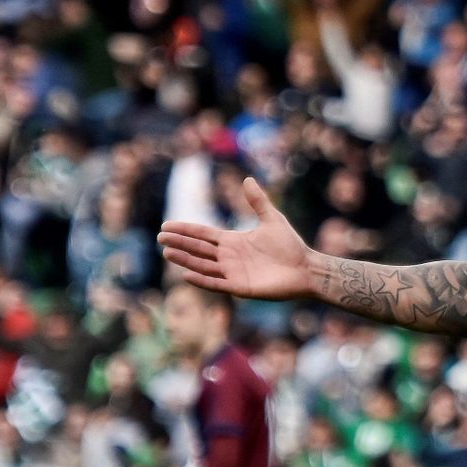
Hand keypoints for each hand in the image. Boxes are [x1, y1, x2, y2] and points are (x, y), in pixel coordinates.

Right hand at [159, 178, 315, 300]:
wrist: (306, 268)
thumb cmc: (291, 245)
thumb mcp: (272, 219)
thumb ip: (258, 201)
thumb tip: (248, 179)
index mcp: (233, 241)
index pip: (203, 234)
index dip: (185, 230)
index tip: (166, 225)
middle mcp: (229, 257)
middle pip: (198, 249)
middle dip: (180, 243)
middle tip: (160, 237)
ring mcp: (233, 273)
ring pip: (203, 265)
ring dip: (186, 260)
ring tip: (168, 252)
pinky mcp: (240, 287)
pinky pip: (216, 284)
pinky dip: (202, 280)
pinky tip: (186, 275)